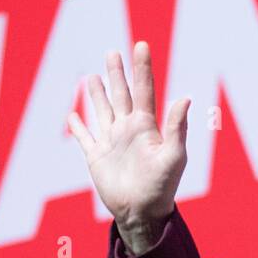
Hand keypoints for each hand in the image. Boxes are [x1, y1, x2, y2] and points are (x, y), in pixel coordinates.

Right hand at [68, 41, 189, 250]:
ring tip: (92, 76)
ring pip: (102, 111)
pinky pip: (84, 138)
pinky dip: (77, 127)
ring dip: (97, 94)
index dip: (142, 67)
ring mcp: (111, 142)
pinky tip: (72, 116)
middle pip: (121, 95)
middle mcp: (128, 130)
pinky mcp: (96, 157)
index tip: (141, 45)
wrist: (143, 212)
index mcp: (146, 126)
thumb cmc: (162, 186)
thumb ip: (177, 127)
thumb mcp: (173, 156)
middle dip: (116, 73)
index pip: (144, 90)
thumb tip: (185, 98)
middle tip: (112, 52)